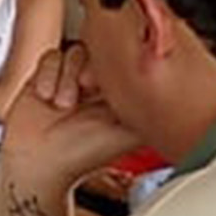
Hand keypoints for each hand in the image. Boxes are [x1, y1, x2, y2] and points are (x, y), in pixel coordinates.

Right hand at [0, 42, 141, 194]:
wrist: (39, 166)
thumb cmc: (83, 156)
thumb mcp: (129, 133)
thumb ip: (151, 110)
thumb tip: (175, 93)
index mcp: (122, 94)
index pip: (129, 60)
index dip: (119, 67)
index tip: (109, 86)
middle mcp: (98, 85)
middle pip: (103, 50)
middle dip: (91, 69)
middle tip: (85, 88)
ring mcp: (72, 78)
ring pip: (76, 51)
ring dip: (67, 77)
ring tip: (63, 104)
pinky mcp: (46, 75)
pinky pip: (52, 56)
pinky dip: (48, 75)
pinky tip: (47, 97)